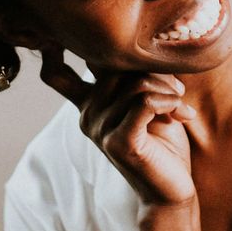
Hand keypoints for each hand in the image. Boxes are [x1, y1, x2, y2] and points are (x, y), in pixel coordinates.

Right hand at [39, 46, 196, 205]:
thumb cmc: (163, 143)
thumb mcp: (146, 101)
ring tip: (180, 105)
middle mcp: (87, 115)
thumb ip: (134, 77)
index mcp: (88, 103)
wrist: (170, 190)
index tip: (57, 41)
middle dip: (154, 71)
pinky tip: (181, 114)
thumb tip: (137, 43)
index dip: (51, 53)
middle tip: (177, 89)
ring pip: (135, 83)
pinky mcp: (118, 142)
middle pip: (115, 66)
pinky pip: (144, 102)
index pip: (56, 73)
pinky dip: (168, 102)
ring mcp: (99, 129)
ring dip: (168, 89)